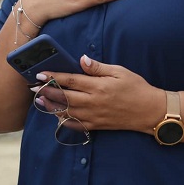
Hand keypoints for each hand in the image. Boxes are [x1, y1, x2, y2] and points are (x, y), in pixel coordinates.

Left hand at [37, 56, 161, 133]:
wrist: (150, 111)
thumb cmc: (136, 88)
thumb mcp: (119, 71)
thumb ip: (98, 67)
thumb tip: (82, 60)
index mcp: (98, 86)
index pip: (70, 80)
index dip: (54, 77)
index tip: (41, 74)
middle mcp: (94, 102)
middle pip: (64, 97)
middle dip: (47, 92)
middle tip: (33, 88)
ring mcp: (94, 115)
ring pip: (67, 112)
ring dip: (51, 106)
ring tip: (39, 101)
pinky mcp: (97, 125)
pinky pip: (76, 125)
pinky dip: (64, 121)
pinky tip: (56, 116)